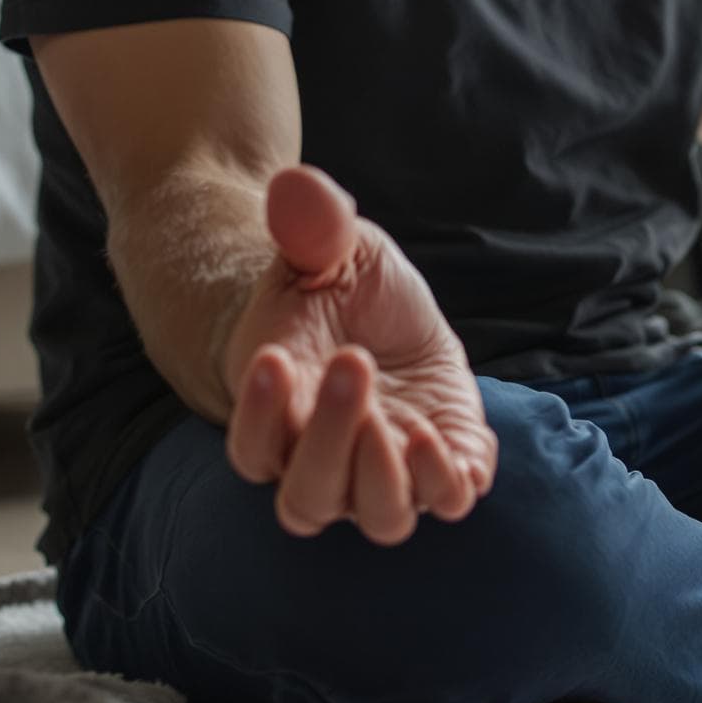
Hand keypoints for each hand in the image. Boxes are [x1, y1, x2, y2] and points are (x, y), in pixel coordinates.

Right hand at [218, 165, 497, 543]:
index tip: (272, 357)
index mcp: (282, 411)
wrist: (381, 314)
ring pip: (376, 518)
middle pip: (309, 496)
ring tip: (405, 422)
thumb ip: (310, 230)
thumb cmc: (337, 285)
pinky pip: (446, 501)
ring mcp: (386, 472)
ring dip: (386, 479)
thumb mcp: (329, 248)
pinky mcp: (444, 467)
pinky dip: (447, 482)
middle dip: (332, 439)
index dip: (259, 414)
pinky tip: (443, 437)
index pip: (253, 445)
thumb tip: (298, 184)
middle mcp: (324, 458)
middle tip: (353, 363)